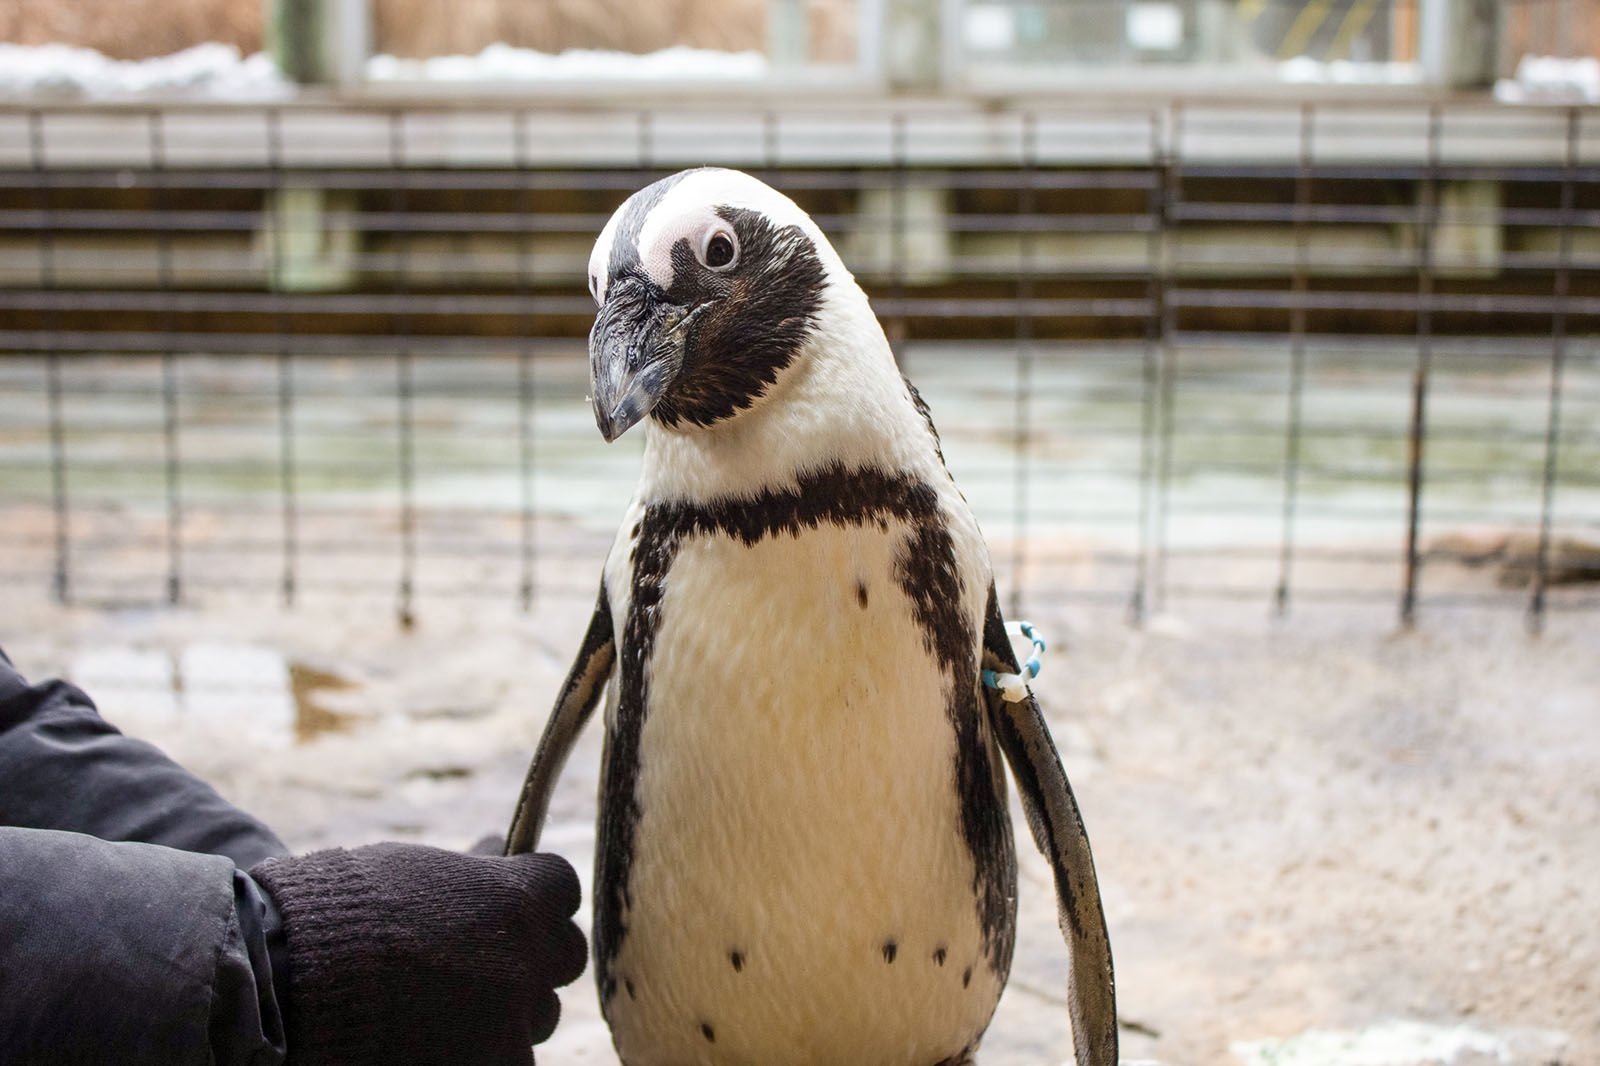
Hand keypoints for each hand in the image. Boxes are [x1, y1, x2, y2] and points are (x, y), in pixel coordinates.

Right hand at [252, 843, 585, 1065]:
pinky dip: (487, 1051)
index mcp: (518, 898)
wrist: (294, 981)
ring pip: (540, 1014)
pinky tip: (446, 1041)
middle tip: (493, 958)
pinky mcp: (491, 1065)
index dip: (537, 895)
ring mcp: (512, 1019)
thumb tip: (500, 845)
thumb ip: (473, 869)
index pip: (564, 887)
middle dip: (536, 953)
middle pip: (566, 954)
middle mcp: (528, 958)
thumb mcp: (417, 871)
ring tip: (456, 1005)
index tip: (514, 902)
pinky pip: (511, 1059)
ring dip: (512, 1009)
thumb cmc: (348, 913)